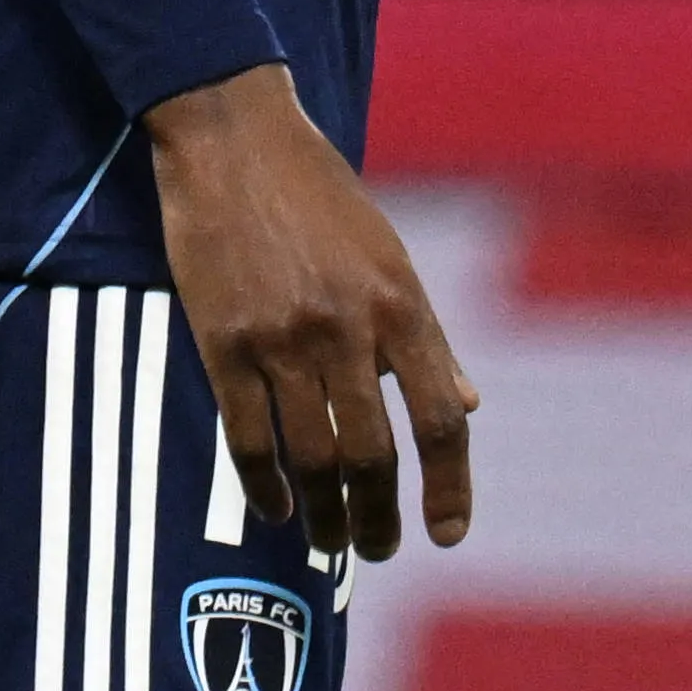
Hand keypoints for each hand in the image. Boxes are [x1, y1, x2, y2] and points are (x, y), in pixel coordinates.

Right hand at [150, 63, 472, 562]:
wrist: (235, 140)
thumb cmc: (321, 197)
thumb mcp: (392, 258)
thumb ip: (429, 339)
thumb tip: (468, 405)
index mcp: (402, 307)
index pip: (442, 419)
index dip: (451, 486)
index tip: (449, 533)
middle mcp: (349, 330)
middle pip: (375, 454)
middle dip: (380, 517)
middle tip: (380, 551)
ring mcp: (283, 340)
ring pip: (312, 457)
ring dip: (324, 515)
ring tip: (328, 543)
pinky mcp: (223, 343)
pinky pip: (247, 437)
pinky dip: (264, 484)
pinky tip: (276, 508)